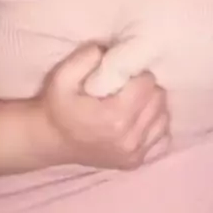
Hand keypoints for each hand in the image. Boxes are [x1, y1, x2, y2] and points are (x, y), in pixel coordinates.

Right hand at [38, 43, 169, 169]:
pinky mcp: (135, 162)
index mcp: (115, 117)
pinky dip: (153, 125)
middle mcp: (129, 138)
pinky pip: (161, 137)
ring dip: (151, 106)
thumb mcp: (62, 76)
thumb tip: (110, 50)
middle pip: (159, 100)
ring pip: (163, 117)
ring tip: (132, 102)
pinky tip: (136, 119)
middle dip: (146, 88)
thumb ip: (86, 58)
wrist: (49, 140)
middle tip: (128, 86)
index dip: (137, 73)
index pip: (148, 83)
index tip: (124, 74)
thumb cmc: (57, 106)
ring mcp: (134, 153)